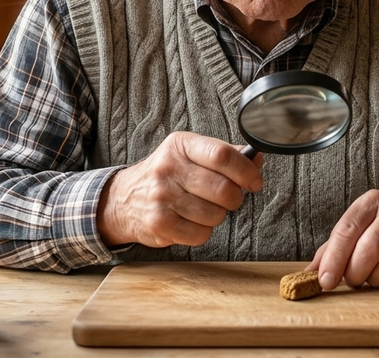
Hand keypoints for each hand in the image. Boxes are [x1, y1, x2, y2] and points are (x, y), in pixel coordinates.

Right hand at [96, 131, 263, 247]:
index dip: (246, 171)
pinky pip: (201, 234)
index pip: (222, 155)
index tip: (255, 181)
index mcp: (181, 145)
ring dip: (217, 216)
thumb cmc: (166, 175)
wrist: (122, 199)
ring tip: (201, 208)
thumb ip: (224, 154)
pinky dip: (202, 231)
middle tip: (228, 198)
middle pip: (224, 188)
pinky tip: (189, 221)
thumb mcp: (190, 154)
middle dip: (235, 198)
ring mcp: (162, 197)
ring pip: (216, 215)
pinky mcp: (159, 223)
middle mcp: (169, 169)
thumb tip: (256, 158)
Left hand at [308, 190, 378, 289]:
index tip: (325, 281)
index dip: (334, 259)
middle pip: (368, 250)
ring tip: (372, 275)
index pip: (347, 230)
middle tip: (351, 279)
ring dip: (374, 280)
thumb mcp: (357, 228)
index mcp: (372, 201)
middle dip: (354, 273)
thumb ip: (332, 249)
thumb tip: (309, 274)